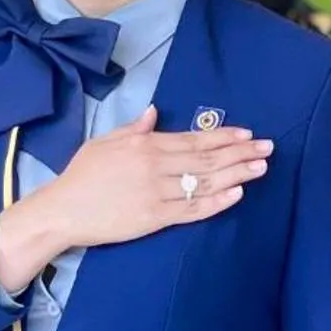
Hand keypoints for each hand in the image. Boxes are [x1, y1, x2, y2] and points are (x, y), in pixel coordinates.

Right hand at [0, 107, 273, 294]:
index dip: (223, 136)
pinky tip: (236, 195)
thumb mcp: (104, 142)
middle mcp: (155, 166)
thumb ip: (134, 128)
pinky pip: (192, 210)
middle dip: (240, 153)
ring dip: (236, 175)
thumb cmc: (81, 175)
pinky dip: (216, 202)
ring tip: (261, 169)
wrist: (63, 210)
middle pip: (206, 158)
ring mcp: (156, 193)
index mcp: (144, 145)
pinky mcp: (155, 218)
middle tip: (268, 149)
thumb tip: (154, 112)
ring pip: (204, 182)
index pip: (193, 139)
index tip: (248, 134)